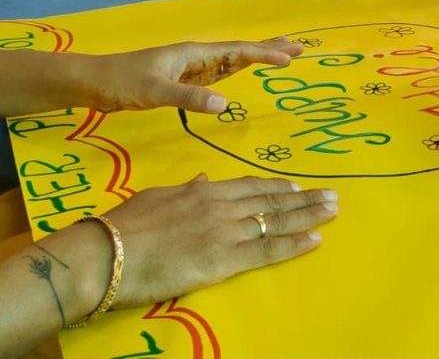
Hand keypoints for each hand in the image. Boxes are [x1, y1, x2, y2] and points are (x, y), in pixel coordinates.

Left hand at [92, 37, 304, 113]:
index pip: (236, 51)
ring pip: (231, 59)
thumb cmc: (121, 83)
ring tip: (281, 54)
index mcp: (193, 54)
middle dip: (269, 48)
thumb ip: (189, 98)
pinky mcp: (182, 79)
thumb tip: (225, 104)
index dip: (264, 54)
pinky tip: (243, 69)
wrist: (92, 82)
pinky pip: (219, 72)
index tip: (290, 58)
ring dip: (257, 56)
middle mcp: (196, 56)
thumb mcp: (154, 93)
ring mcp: (190, 67)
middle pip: (240, 49)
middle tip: (300, 47)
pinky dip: (238, 68)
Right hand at [104, 175, 337, 307]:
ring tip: (333, 210)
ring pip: (276, 220)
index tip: (297, 185)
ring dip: (309, 215)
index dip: (276, 187)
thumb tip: (204, 178)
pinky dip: (294, 244)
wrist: (105, 254)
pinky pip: (267, 250)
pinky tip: (315, 240)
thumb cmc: (123, 227)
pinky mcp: (223, 260)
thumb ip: (185, 189)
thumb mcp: (157, 197)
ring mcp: (225, 232)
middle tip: (332, 195)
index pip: (250, 186)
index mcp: (204, 191)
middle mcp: (221, 206)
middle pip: (271, 200)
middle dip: (304, 197)